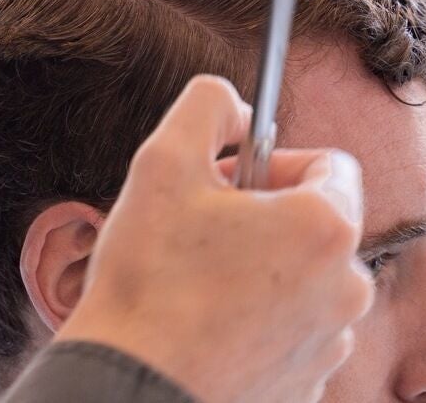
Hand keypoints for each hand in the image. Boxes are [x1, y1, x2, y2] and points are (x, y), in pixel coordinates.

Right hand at [59, 75, 373, 402]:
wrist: (132, 381)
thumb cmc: (149, 276)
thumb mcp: (162, 160)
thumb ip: (206, 104)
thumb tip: (235, 107)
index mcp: (324, 226)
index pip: (331, 164)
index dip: (274, 160)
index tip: (228, 180)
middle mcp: (346, 287)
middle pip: (317, 223)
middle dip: (263, 215)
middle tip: (201, 228)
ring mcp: (330, 342)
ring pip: (303, 278)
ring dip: (260, 266)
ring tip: (195, 279)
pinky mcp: (307, 384)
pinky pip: (291, 329)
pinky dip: (257, 317)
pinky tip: (203, 320)